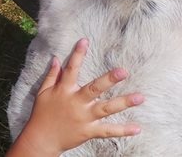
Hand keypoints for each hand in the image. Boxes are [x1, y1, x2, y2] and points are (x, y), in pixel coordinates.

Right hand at [9, 39, 142, 155]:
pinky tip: (137, 128)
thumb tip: (56, 59)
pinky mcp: (88, 131)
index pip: (71, 69)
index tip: (85, 41)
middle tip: (123, 71)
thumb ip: (51, 76)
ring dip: (123, 103)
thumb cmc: (41, 114)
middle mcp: (76, 103)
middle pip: (94, 89)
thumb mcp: (43, 92)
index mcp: (64, 91)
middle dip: (109, 80)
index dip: (77, 54)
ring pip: (106, 109)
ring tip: (140, 97)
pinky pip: (107, 131)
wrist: (42, 139)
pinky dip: (122, 130)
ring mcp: (84, 118)